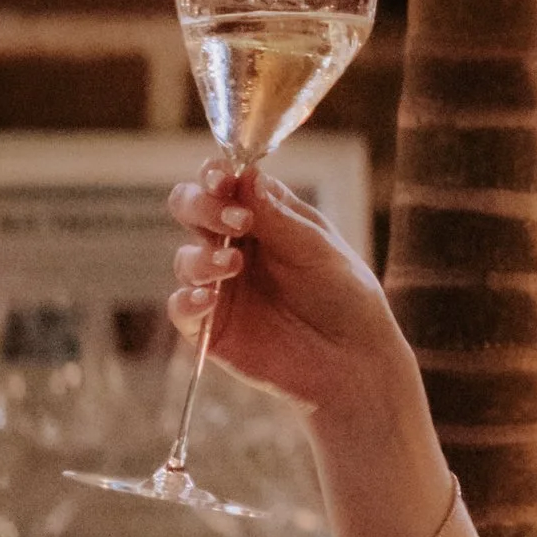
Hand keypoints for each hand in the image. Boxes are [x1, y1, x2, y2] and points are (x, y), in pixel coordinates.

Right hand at [168, 164, 410, 427]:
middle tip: (235, 221)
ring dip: (202, 257)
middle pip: (191, 210)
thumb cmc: (346, 296)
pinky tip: (210, 298)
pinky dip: (188, 300)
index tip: (223, 179)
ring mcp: (220, 285)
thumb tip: (247, 175)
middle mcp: (235, 245)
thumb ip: (280, 217)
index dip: (216, 175)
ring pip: (186, 258)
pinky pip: (182, 307)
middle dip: (201, 206)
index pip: (225, 183)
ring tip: (233, 265)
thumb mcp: (320, 250)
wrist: (354, 361)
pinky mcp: (211, 327)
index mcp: (263, 217)